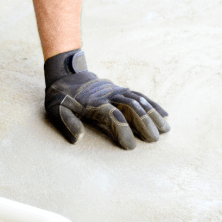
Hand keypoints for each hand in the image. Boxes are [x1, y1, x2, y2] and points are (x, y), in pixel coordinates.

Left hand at [44, 50, 169, 148]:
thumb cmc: (60, 98)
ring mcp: (115, 91)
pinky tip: (164, 115)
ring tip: (165, 130)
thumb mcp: (56, 110)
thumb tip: (79, 139)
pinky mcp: (120, 89)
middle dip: (143, 122)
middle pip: (130, 106)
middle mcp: (107, 95)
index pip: (111, 115)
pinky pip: (139, 95)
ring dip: (152, 114)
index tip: (130, 146)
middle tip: (154, 140)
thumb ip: (67, 123)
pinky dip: (152, 104)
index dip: (122, 130)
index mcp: (92, 103)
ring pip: (138, 100)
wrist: (65, 75)